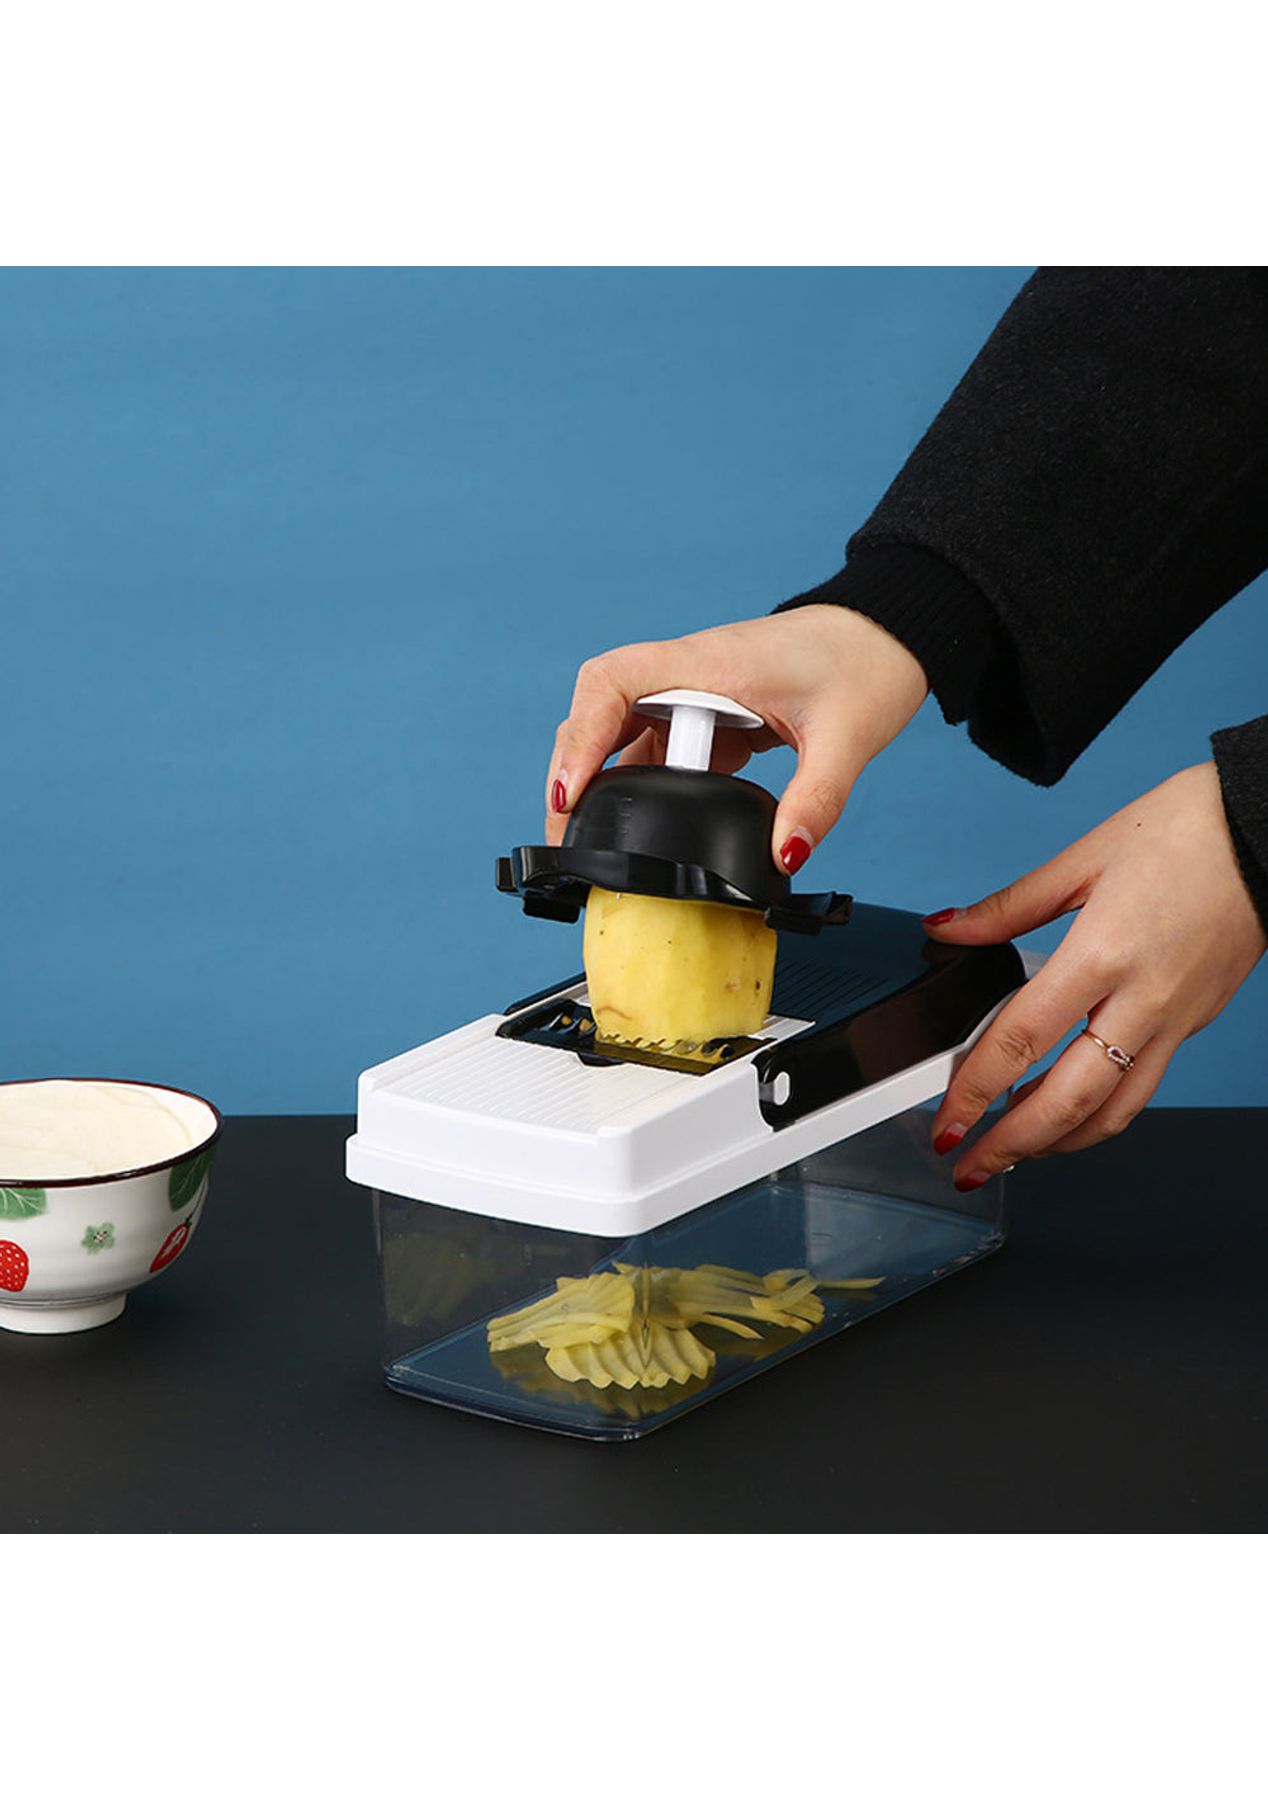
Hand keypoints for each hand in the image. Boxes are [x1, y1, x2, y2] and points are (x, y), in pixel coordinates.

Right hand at [544, 606, 928, 871]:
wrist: (888, 633)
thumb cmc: (866, 663)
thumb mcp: (846, 738)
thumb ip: (815, 801)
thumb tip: (783, 858)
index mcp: (708, 663)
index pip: (612, 684)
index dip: (580, 736)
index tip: (571, 791)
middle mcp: (689, 674)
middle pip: (600, 712)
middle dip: (575, 769)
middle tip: (567, 831)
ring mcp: (696, 694)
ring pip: (625, 734)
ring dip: (606, 782)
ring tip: (594, 839)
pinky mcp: (711, 716)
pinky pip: (661, 750)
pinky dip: (647, 786)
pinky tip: (647, 824)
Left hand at [926, 763, 1266, 1184]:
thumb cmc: (1189, 830)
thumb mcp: (1084, 856)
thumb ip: (1008, 907)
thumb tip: (948, 929)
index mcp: (1103, 952)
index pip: (1023, 1039)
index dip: (975, 1090)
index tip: (947, 1122)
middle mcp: (1143, 998)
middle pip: (1069, 1100)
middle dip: (1012, 1145)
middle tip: (968, 1166)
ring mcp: (1176, 1017)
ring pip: (1115, 1110)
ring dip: (1058, 1143)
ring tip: (1014, 1153)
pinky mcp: (1196, 1021)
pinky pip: (1143, 1086)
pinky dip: (1100, 1115)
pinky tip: (1071, 1113)